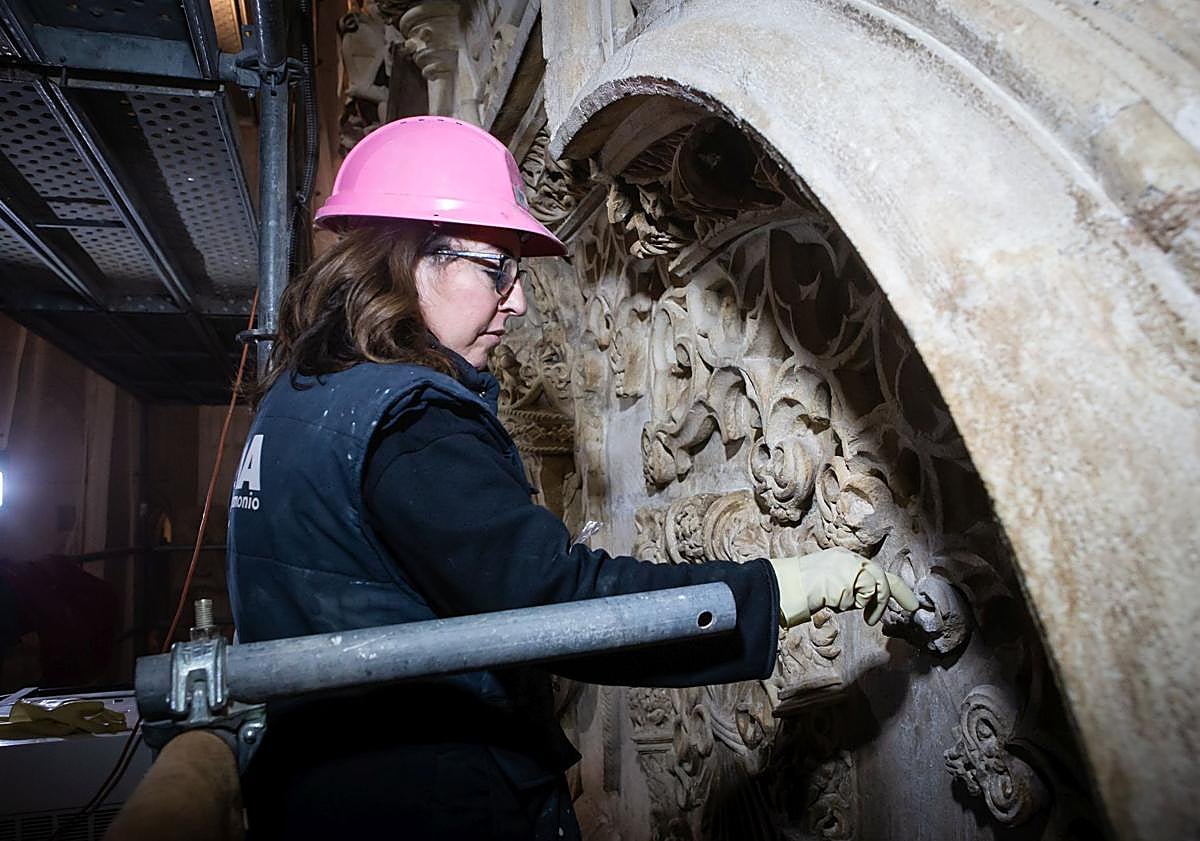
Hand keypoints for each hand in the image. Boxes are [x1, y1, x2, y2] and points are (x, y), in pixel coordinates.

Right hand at [768, 547, 918, 627]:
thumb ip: (848, 587)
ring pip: (875, 586)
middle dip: (899, 592)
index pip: (873, 569)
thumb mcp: (829, 583)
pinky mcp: (850, 577)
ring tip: (869, 619)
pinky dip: (853, 605)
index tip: (907, 598)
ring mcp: (849, 566)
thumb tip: (866, 601)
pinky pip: (862, 597)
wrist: (787, 585)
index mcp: (843, 558)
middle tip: (913, 607)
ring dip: (873, 605)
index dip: (893, 584)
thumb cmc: (801, 589)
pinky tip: (836, 602)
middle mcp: (849, 558)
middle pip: (881, 574)